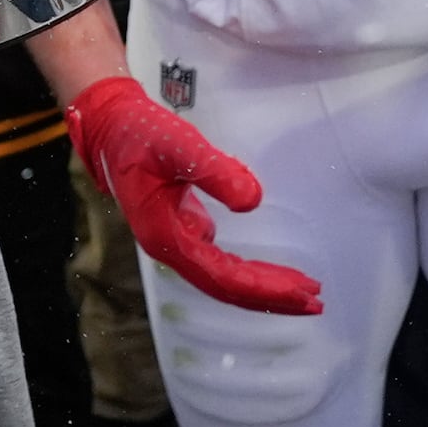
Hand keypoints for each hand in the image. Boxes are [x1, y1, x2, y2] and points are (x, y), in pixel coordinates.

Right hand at [65, 77, 321, 313]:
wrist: (111, 126)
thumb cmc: (139, 134)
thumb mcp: (178, 144)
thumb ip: (214, 172)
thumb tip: (253, 201)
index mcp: (166, 237)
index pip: (223, 276)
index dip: (264, 287)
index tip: (302, 291)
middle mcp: (171, 247)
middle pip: (226, 286)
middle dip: (271, 296)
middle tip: (316, 300)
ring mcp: (176, 240)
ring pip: (223, 276)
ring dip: (261, 286)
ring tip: (300, 290)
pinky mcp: (182, 228)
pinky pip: (219, 261)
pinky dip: (246, 269)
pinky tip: (267, 270)